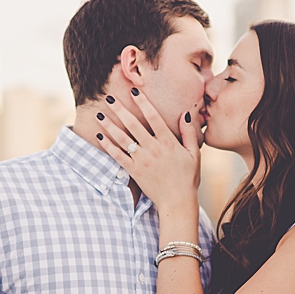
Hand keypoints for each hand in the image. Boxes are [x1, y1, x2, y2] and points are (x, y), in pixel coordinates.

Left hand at [92, 87, 200, 215]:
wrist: (177, 202)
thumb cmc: (188, 178)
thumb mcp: (194, 154)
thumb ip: (188, 133)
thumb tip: (185, 114)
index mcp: (168, 142)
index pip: (153, 117)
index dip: (142, 103)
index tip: (133, 91)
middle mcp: (153, 149)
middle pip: (133, 124)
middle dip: (120, 109)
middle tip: (108, 98)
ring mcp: (142, 160)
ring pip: (122, 139)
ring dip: (110, 126)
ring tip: (99, 115)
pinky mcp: (134, 171)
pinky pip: (118, 156)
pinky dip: (108, 146)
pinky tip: (100, 137)